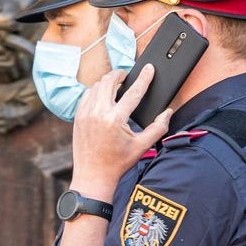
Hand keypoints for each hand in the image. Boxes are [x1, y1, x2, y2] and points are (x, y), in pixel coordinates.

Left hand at [69, 65, 171, 198]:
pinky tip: (103, 96)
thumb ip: (158, 127)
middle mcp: (98, 113)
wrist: (93, 176)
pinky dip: (96, 92)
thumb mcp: (142, 146)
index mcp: (115, 120)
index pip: (133, 92)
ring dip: (108, 82)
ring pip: (96, 86)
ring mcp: (85, 114)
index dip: (144, 78)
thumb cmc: (118, 163)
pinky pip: (86, 95)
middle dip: (120, 74)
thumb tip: (167, 112)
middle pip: (110, 81)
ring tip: (117, 86)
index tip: (149, 69)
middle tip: (128, 77)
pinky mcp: (78, 117)